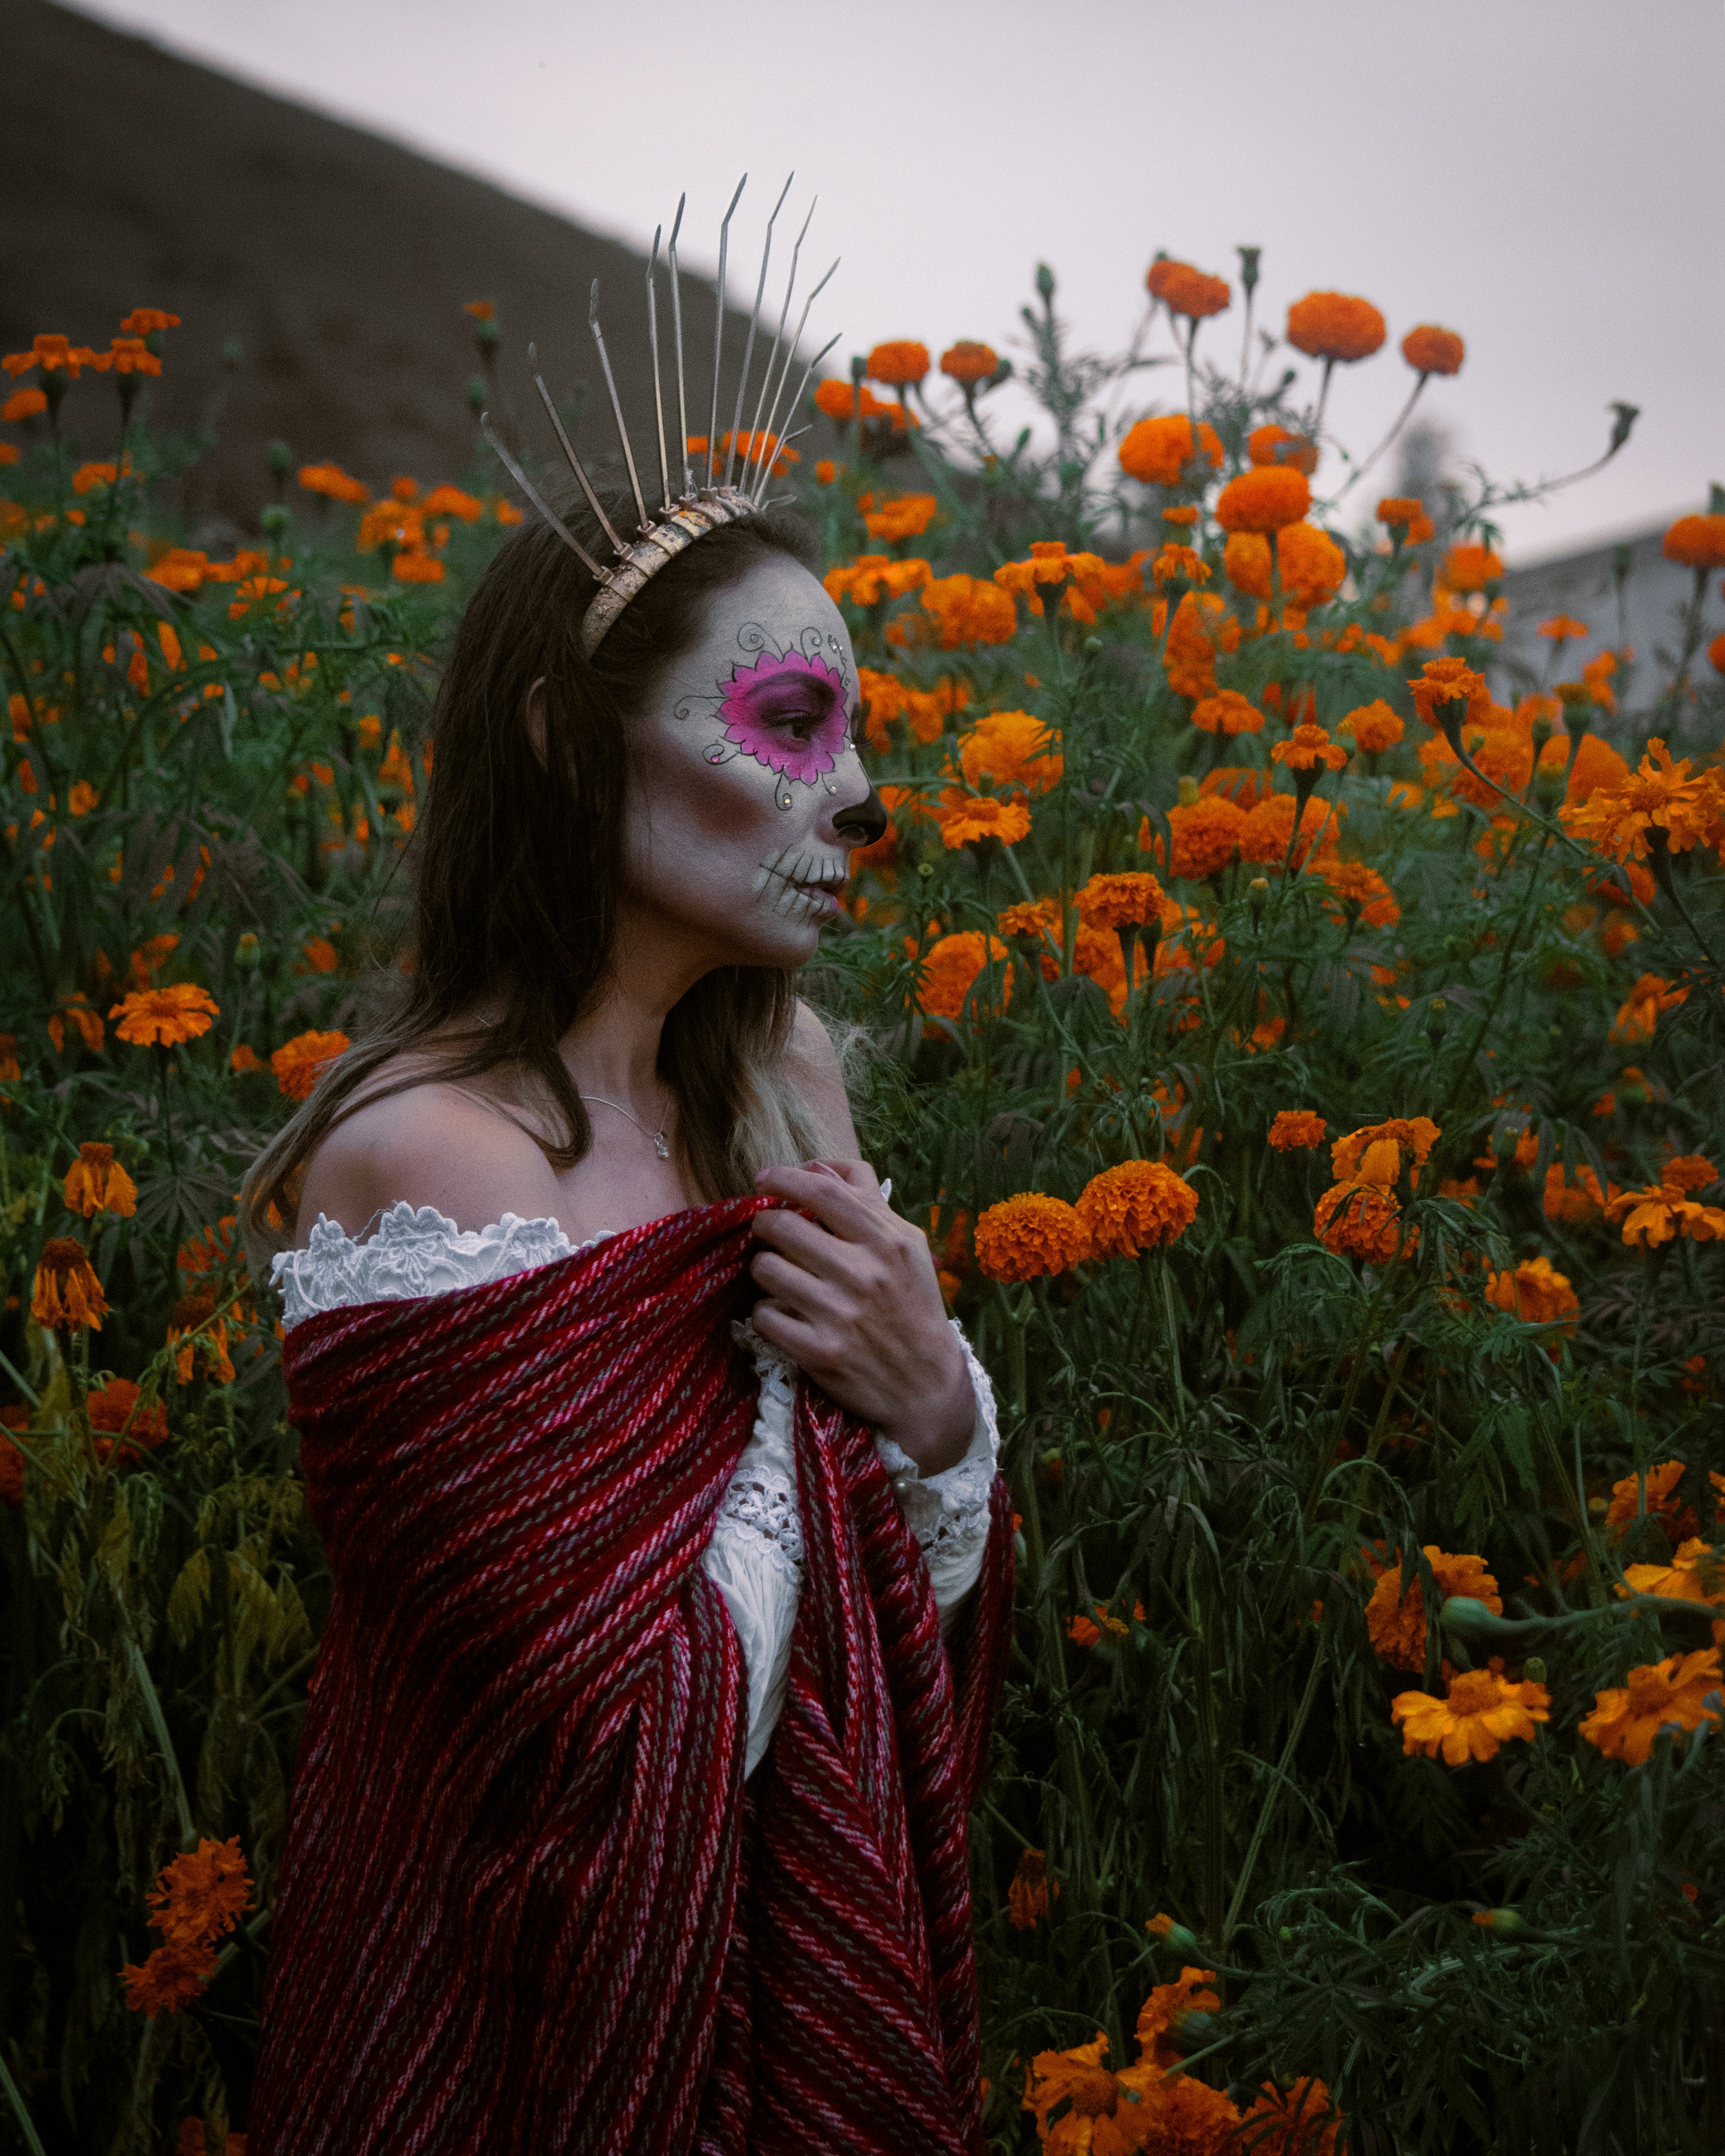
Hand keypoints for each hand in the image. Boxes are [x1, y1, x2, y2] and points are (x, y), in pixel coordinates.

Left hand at [749, 1160, 975, 1473]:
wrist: (927, 1385)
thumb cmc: (913, 1306)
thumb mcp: (906, 1246)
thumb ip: (866, 1202)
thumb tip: (815, 1167)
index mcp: (888, 1241)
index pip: (823, 1191)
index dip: (784, 1178)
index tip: (764, 1179)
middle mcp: (863, 1273)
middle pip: (782, 1226)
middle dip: (765, 1225)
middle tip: (769, 1233)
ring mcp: (839, 1313)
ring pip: (765, 1269)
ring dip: (765, 1270)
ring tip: (781, 1277)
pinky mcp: (819, 1351)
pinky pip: (764, 1315)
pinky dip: (768, 1312)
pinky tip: (786, 1315)